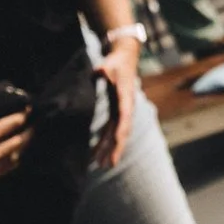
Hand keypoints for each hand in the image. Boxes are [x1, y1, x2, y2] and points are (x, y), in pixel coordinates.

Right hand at [0, 112, 29, 198]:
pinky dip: (15, 158)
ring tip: (27, 136)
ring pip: (17, 155)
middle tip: (32, 123)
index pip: (9, 125)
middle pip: (19, 140)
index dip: (20, 116)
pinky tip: (17, 152)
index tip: (27, 110)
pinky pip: (9, 167)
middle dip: (27, 130)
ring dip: (23, 145)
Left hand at [94, 39, 139, 168]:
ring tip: (101, 165)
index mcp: (125, 98)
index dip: (121, 130)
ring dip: (109, 149)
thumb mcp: (110, 64)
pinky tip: (98, 153)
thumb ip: (105, 69)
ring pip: (116, 134)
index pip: (124, 117)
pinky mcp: (117, 112)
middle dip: (116, 148)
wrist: (125, 59)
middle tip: (109, 164)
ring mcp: (122, 111)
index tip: (117, 143)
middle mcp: (126, 108)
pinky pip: (111, 130)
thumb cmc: (117, 62)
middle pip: (122, 131)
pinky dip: (106, 141)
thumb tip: (99, 71)